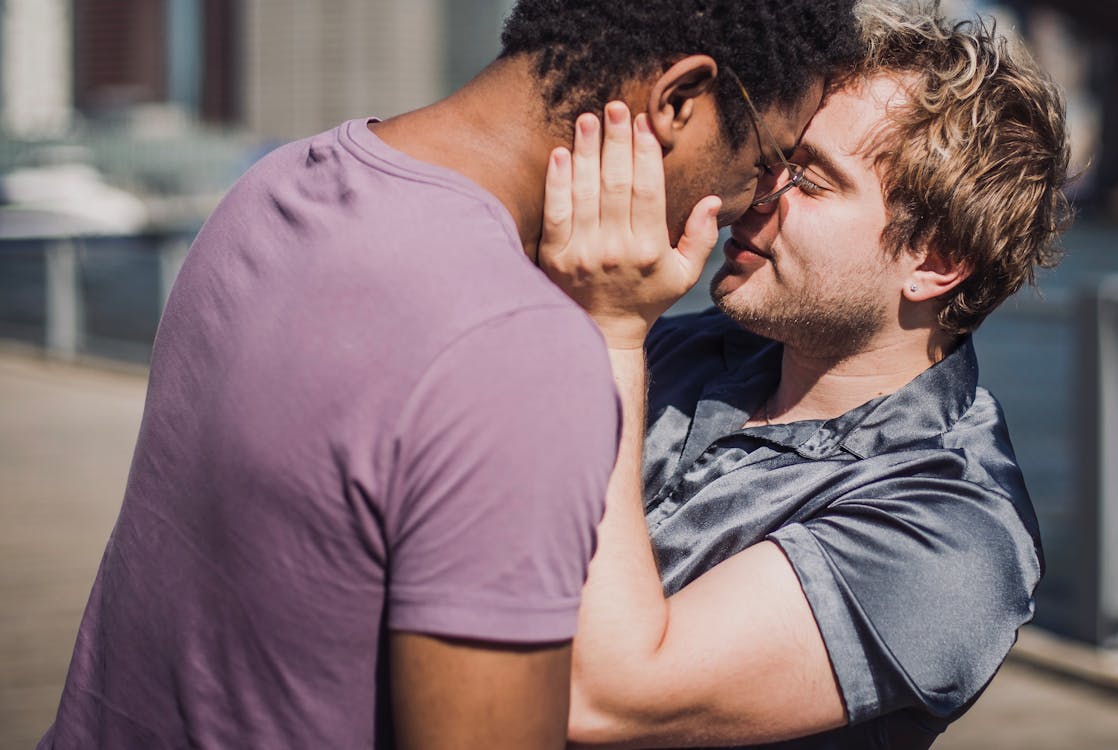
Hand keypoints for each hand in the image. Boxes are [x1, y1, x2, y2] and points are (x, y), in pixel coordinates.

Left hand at [538, 101, 722, 349]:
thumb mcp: (683, 276)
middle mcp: (615, 250)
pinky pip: (555, 212)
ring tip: (587, 118)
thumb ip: (701, 238)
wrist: (602, 334)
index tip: (643, 122)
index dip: (644, 154)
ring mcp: (582, 253)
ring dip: (585, 151)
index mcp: (649, 250)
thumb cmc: (646, 299)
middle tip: (614, 105)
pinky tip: (560, 153)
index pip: (647, 191)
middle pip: (615, 184)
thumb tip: (712, 200)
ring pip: (584, 192)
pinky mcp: (554, 257)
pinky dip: (556, 181)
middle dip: (615, 141)